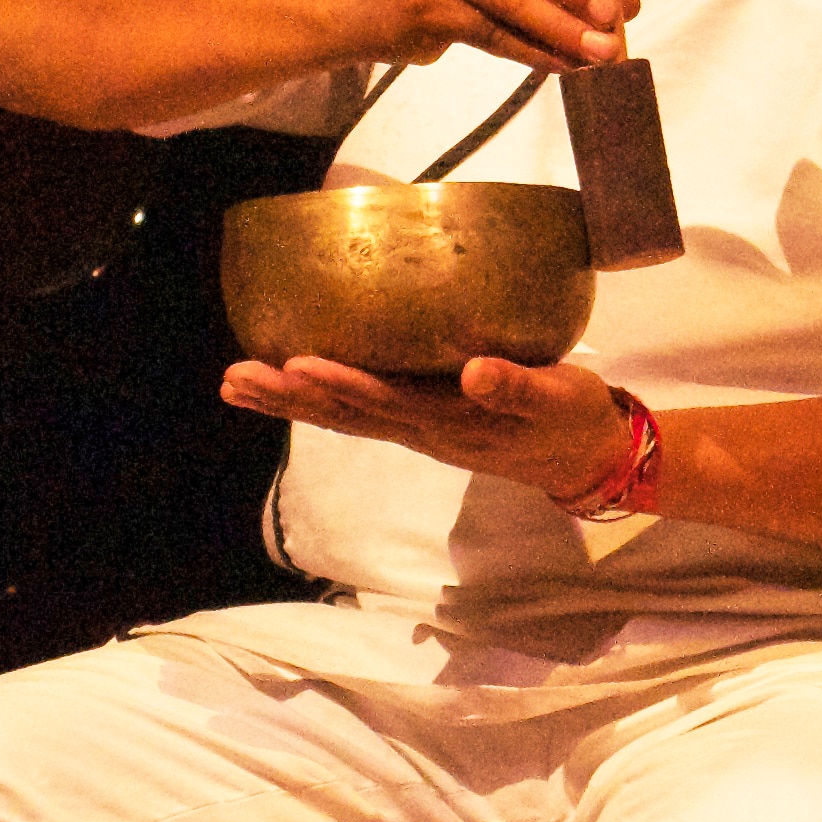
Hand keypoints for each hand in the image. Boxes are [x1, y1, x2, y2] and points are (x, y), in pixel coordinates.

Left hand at [222, 353, 629, 498]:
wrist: (586, 458)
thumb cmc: (574, 418)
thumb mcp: (560, 399)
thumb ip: (519, 387)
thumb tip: (475, 373)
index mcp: (454, 420)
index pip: (387, 402)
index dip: (342, 383)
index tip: (297, 363)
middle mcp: (424, 430)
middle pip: (346, 414)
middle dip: (289, 396)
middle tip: (235, 377)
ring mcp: (419, 430)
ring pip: (344, 417)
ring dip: (289, 402)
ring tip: (236, 384)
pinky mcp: (422, 424)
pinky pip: (358, 414)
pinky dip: (318, 400)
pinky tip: (287, 384)